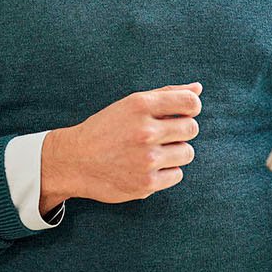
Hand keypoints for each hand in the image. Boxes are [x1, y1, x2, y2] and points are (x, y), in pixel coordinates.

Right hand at [45, 82, 202, 206]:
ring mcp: (147, 159)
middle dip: (181, 131)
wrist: (74, 161)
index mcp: (140, 105)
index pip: (190, 102)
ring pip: (187, 153)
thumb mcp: (130, 105)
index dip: (191, 108)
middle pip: (192, 128)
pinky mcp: (147, 183)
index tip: (182, 114)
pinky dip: (166, 172)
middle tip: (162, 135)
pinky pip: (177, 174)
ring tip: (152, 152)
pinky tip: (146, 168)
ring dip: (175, 153)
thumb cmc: (105, 129)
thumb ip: (165, 94)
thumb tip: (198, 88)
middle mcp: (145, 131)